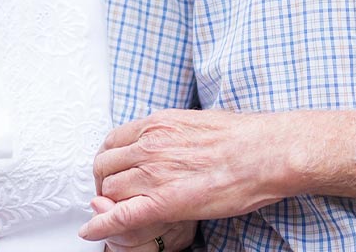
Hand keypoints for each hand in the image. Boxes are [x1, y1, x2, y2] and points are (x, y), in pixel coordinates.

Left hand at [80, 108, 289, 240]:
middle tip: (111, 197)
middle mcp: (148, 145)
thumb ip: (173, 132)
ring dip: (108, 203)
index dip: (109, 161)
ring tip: (114, 213)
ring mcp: (154, 173)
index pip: (112, 142)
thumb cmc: (242, 137)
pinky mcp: (164, 201)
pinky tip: (91, 232)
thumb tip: (170, 139)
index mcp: (156, 124)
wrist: (264, 153)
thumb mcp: (196, 121)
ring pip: (109, 190)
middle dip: (103, 183)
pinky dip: (101, 225)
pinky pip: (120, 215)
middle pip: (104, 167)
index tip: (112, 172)